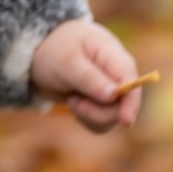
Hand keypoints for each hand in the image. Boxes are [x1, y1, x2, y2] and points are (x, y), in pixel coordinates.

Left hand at [30, 15, 141, 133]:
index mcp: (112, 54)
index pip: (131, 79)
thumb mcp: (67, 61)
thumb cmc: (55, 50)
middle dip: (99, 112)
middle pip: (123, 103)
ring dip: (90, 115)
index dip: (132, 101)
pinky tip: (75, 105)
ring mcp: (110, 88)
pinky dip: (88, 119)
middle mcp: (116, 72)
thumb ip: (89, 78)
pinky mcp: (101, 101)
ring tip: (71, 100)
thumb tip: (114, 95)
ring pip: (113, 115)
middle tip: (73, 103)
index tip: (125, 121)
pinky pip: (103, 120)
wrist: (40, 53)